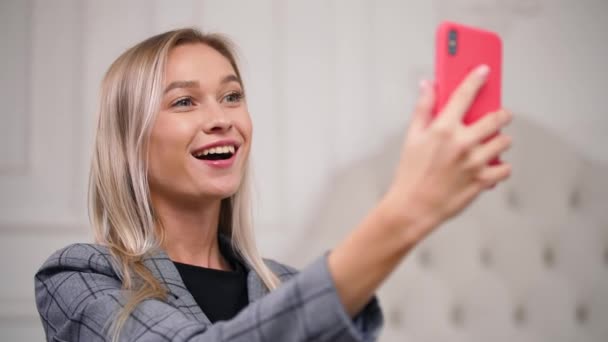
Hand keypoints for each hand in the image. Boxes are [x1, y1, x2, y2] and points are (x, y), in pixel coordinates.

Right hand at [381, 65, 512, 241]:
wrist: (413, 207)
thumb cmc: (410, 174)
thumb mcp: (412, 137)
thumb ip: (423, 109)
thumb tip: (427, 86)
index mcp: (443, 129)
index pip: (465, 94)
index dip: (476, 78)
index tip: (484, 70)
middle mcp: (462, 143)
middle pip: (497, 118)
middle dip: (501, 114)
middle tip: (499, 115)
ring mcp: (475, 162)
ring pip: (504, 142)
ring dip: (500, 140)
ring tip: (490, 144)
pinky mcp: (482, 181)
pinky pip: (505, 169)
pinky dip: (500, 167)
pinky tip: (490, 166)